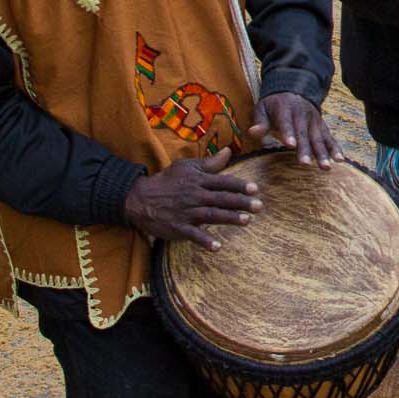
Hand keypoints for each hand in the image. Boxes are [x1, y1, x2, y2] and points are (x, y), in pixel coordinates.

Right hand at [122, 148, 259, 250]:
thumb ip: (210, 162)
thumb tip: (229, 151)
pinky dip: (204, 241)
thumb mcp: (187, 167)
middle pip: (221, 199)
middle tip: (259, 206)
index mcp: (198, 180)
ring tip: (246, 221)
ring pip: (211, 215)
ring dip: (229, 219)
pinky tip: (217, 247)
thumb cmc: (167, 181)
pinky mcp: (178, 227)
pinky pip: (193, 235)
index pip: (223, 182)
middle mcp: (194, 196)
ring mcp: (186, 212)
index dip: (239, 185)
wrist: (139, 198)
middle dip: (241, 202)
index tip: (255, 189)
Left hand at [249, 91, 341, 168]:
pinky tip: (340, 160)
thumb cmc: (274, 104)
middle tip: (305, 163)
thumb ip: (260, 122)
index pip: (287, 122)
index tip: (290, 145)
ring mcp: (314, 121)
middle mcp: (303, 115)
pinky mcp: (322, 126)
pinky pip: (329, 138)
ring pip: (319, 138)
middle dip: (306, 149)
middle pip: (304, 134)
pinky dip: (335, 148)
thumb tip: (253, 132)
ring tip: (326, 166)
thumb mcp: (262, 108)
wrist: (294, 90)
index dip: (289, 133)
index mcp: (286, 109)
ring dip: (323, 153)